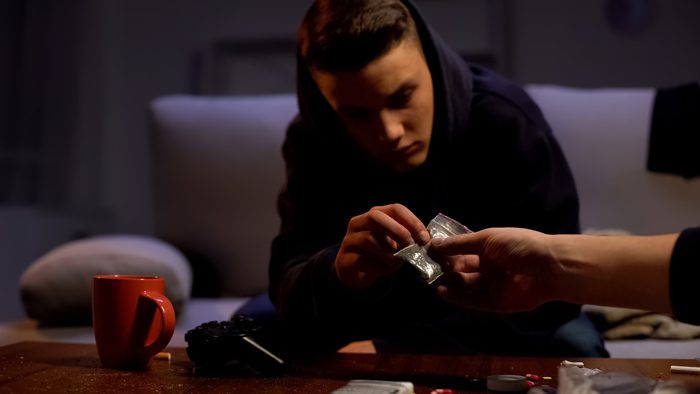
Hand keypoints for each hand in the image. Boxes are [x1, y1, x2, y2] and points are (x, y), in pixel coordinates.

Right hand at [335, 204, 430, 289]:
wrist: (356, 271)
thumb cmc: (380, 254)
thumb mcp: (395, 243)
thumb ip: (408, 239)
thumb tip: (426, 241)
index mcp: (375, 214)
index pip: (395, 209)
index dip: (412, 222)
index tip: (425, 238)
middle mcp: (359, 222)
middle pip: (376, 216)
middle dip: (398, 231)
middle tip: (411, 246)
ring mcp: (350, 239)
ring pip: (369, 239)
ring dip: (389, 254)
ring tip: (398, 264)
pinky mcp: (345, 258)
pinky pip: (363, 260)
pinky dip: (379, 267)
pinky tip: (385, 270)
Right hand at [429, 227, 558, 311]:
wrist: (549, 268)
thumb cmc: (519, 245)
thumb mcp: (487, 239)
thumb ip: (460, 244)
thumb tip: (433, 244)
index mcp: (489, 248)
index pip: (462, 250)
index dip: (446, 251)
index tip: (427, 252)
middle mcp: (490, 266)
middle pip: (462, 268)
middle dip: (445, 268)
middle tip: (426, 268)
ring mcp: (493, 285)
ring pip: (466, 285)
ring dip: (449, 283)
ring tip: (431, 280)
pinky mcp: (497, 303)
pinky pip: (474, 301)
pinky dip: (458, 297)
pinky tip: (442, 292)